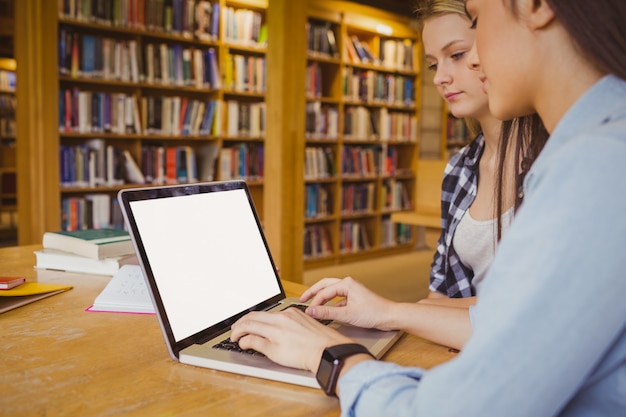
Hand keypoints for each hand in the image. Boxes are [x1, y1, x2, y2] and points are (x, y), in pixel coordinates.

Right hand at [230, 307, 352, 371]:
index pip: (248, 323)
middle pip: (255, 315)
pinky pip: (279, 314)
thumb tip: (244, 340)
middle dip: (243, 323)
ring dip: (256, 321)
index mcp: (274, 326)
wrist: (327, 350)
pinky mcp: (299, 314)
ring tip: (251, 330)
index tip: (234, 338)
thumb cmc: (305, 355)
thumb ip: (257, 344)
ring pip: (267, 314)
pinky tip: (269, 327)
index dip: (237, 331)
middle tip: (236, 332)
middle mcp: (282, 315)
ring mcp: (291, 313)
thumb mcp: (276, 354)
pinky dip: (270, 320)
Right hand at [299, 277, 395, 329]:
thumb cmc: (374, 313)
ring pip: (332, 292)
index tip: (307, 311)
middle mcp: (349, 284)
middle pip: (325, 285)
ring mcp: (352, 291)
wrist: (390, 317)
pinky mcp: (355, 298)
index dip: (314, 302)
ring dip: (322, 298)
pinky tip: (328, 312)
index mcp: (346, 284)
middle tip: (302, 299)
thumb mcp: (347, 315)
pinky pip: (339, 299)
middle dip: (313, 292)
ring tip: (312, 304)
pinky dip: (331, 304)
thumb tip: (311, 311)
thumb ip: (327, 313)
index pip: (324, 292)